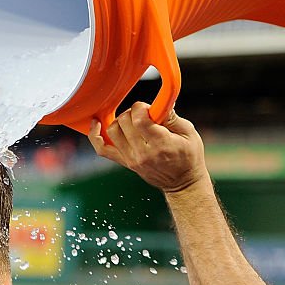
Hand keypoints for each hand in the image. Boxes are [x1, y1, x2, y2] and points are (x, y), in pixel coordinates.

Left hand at [88, 102, 206, 193]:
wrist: (182, 183)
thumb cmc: (189, 157)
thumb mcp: (189, 133)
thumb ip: (172, 116)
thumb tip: (159, 102)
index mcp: (161, 144)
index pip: (139, 120)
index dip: (140, 107)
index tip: (147, 107)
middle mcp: (143, 153)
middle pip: (124, 122)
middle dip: (132, 112)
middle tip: (142, 115)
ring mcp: (131, 159)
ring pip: (112, 131)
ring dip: (119, 120)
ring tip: (131, 121)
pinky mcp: (124, 163)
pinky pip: (102, 149)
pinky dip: (95, 135)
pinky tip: (96, 124)